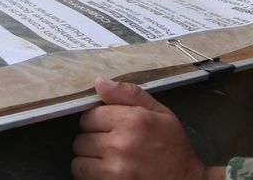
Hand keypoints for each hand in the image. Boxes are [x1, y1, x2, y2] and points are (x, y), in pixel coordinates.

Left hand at [72, 78, 222, 179]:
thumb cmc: (173, 147)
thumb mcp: (160, 112)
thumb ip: (129, 94)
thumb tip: (99, 82)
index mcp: (132, 120)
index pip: (89, 116)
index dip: (97, 121)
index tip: (108, 126)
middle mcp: (120, 145)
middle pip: (81, 139)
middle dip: (93, 141)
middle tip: (112, 145)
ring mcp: (114, 170)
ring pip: (78, 161)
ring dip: (90, 160)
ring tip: (109, 160)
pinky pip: (84, 178)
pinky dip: (92, 176)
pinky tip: (109, 172)